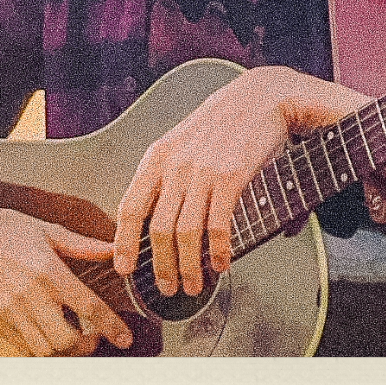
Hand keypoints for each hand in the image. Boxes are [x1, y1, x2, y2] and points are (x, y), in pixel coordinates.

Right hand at [0, 189, 133, 356]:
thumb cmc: (5, 228)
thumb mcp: (47, 230)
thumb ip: (82, 245)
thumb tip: (112, 249)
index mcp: (47, 270)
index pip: (88, 307)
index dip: (111, 326)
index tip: (124, 337)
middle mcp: (28, 295)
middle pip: (66, 340)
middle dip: (87, 345)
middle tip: (93, 337)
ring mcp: (8, 310)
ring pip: (44, 350)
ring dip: (63, 350)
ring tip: (71, 335)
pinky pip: (22, 347)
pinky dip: (40, 347)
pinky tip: (46, 332)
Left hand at [114, 66, 371, 295]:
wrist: (261, 96)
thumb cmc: (224, 124)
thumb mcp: (184, 143)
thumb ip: (172, 177)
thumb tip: (171, 223)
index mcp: (157, 157)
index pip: (130, 207)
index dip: (124, 243)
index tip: (124, 268)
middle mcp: (174, 165)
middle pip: (158, 230)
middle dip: (161, 267)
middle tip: (168, 288)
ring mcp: (201, 171)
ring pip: (185, 234)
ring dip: (189, 267)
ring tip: (195, 284)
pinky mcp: (230, 177)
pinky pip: (218, 225)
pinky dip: (219, 251)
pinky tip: (222, 263)